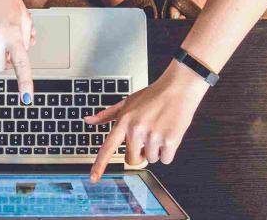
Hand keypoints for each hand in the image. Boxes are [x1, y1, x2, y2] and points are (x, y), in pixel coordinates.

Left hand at [85, 60, 209, 181]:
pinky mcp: (170, 140)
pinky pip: (165, 160)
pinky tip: (169, 134)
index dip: (99, 165)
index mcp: (124, 121)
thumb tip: (88, 120)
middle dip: (140, 154)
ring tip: (159, 130)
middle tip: (147, 137)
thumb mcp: (127, 102)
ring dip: (156, 150)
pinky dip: (168, 152)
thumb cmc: (153, 95)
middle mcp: (136, 130)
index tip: (93, 178)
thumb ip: (107, 115)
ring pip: (151, 159)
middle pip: (132, 160)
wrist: (178, 88)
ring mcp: (153, 136)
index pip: (108, 147)